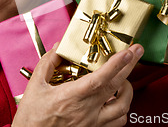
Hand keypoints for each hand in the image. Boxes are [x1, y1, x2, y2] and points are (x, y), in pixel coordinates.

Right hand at [12, 43, 143, 126]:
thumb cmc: (31, 118)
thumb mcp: (35, 85)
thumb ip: (48, 63)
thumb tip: (60, 47)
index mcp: (72, 97)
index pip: (101, 78)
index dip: (117, 63)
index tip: (128, 51)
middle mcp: (86, 111)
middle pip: (117, 87)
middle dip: (130, 66)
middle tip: (136, 52)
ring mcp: (92, 123)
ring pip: (123, 107)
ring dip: (128, 90)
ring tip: (125, 79)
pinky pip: (117, 122)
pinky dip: (122, 109)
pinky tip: (116, 100)